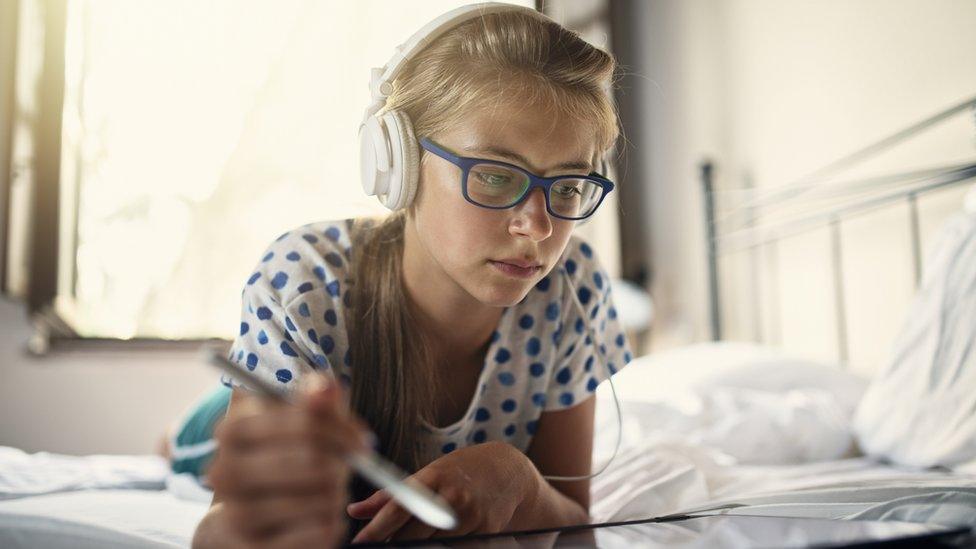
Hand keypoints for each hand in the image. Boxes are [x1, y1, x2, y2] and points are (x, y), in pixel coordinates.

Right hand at [206, 379, 373, 547]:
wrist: (241, 516)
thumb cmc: (277, 459)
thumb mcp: (297, 425)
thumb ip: (316, 404)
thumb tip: (327, 387)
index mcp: (233, 429)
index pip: (304, 423)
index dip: (342, 432)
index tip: (361, 441)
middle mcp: (224, 470)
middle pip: (310, 462)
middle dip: (340, 466)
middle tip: (347, 469)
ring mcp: (233, 512)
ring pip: (311, 501)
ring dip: (334, 498)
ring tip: (332, 494)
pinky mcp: (247, 547)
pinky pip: (308, 538)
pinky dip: (327, 528)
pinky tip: (326, 520)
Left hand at [347, 441, 538, 542]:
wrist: (507, 471)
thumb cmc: (459, 471)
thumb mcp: (426, 474)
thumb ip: (390, 495)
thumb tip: (354, 511)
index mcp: (431, 478)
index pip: (398, 507)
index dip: (376, 529)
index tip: (359, 542)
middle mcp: (451, 496)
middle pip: (412, 533)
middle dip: (394, 542)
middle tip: (380, 544)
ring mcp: (470, 515)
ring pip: (432, 543)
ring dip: (418, 545)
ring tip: (410, 540)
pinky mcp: (484, 530)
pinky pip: (454, 546)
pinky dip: (442, 545)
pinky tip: (438, 539)